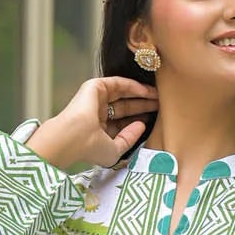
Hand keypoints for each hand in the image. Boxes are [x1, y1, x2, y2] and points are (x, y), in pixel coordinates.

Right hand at [28, 76, 159, 171]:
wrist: (73, 137)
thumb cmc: (90, 149)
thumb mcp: (115, 150)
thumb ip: (129, 139)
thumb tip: (141, 126)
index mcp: (99, 130)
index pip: (122, 122)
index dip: (138, 120)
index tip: (154, 120)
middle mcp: (97, 113)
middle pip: (125, 107)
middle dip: (142, 106)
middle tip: (160, 106)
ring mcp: (95, 99)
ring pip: (123, 93)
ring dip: (140, 94)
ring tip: (158, 97)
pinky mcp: (94, 87)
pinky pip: (118, 83)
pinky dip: (133, 86)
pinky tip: (147, 91)